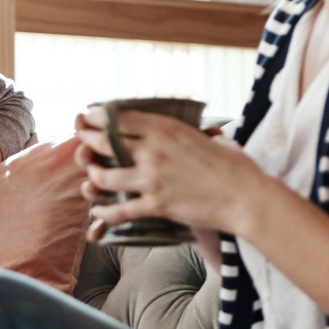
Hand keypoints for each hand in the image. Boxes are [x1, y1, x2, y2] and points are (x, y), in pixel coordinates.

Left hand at [73, 108, 265, 236]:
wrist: (248, 197)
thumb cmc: (234, 166)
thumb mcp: (206, 136)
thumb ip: (184, 131)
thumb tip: (179, 127)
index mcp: (165, 128)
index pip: (117, 117)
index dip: (96, 117)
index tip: (87, 117)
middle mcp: (153, 150)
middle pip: (103, 142)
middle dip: (85, 141)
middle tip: (81, 141)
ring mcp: (152, 178)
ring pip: (102, 176)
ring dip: (92, 176)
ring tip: (91, 176)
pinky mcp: (156, 205)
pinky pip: (118, 210)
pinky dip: (103, 212)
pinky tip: (98, 210)